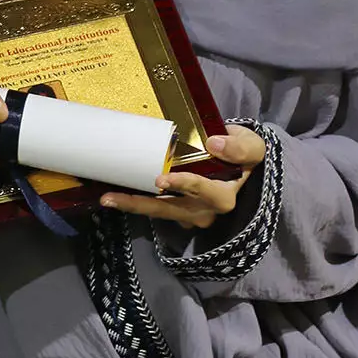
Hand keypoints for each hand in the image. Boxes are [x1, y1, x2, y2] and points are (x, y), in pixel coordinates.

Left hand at [100, 127, 264, 228]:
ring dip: (132, 205)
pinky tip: (114, 195)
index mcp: (223, 195)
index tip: (160, 179)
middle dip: (139, 204)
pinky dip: (136, 202)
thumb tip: (214, 143)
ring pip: (158, 211)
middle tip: (110, 198)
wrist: (241, 166)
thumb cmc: (243, 154)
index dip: (182, 185)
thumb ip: (239, 147)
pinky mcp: (178, 211)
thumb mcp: (252, 147)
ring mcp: (189, 214)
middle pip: (169, 208)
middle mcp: (204, 210)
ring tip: (106, 199)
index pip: (201, 190)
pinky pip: (156, 208)